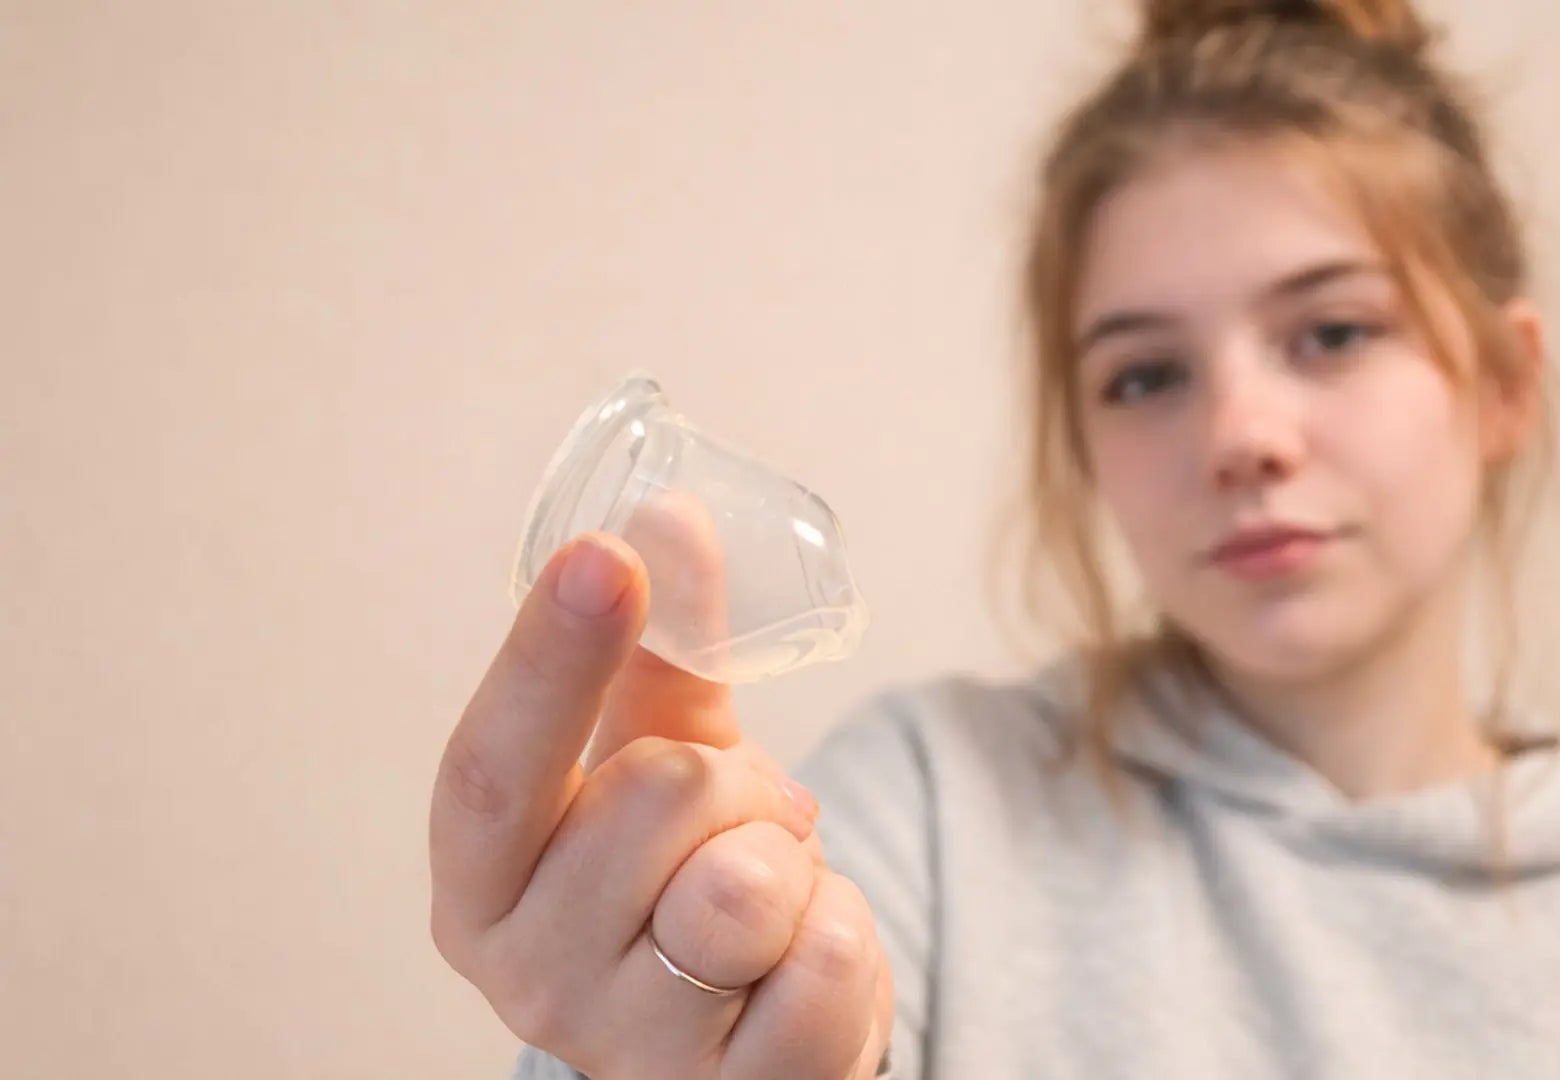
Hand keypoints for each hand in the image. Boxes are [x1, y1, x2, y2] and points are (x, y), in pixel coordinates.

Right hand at [429, 532, 893, 1079]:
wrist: (757, 1040)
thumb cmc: (688, 885)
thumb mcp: (659, 764)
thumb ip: (660, 651)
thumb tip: (666, 511)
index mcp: (482, 882)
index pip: (490, 767)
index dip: (547, 660)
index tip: (603, 558)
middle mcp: (528, 978)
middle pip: (655, 798)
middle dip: (732, 782)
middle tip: (739, 825)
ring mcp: (628, 1051)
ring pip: (746, 887)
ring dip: (789, 861)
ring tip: (769, 894)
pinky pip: (826, 960)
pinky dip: (842, 933)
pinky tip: (802, 958)